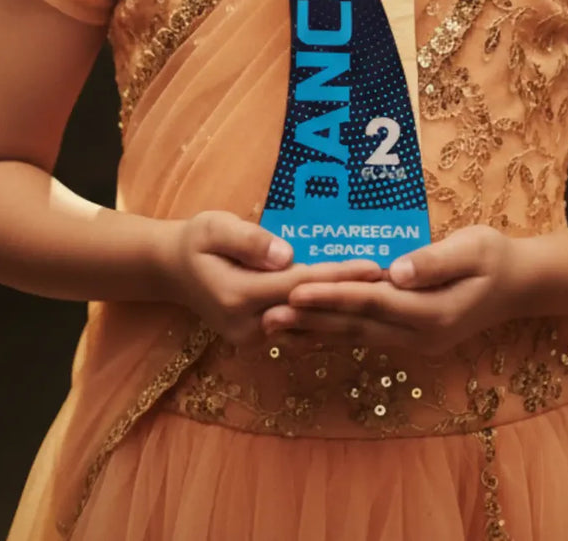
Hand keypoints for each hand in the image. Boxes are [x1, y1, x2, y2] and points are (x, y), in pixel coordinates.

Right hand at [160, 210, 380, 347]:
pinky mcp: (259, 340)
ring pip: (309, 328)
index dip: (338, 276)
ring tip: (387, 299)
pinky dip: (329, 321)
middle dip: (353, 299)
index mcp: (239, 296)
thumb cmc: (196, 240)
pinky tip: (358, 311)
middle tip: (395, 287)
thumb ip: (250, 241)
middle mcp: (248, 326)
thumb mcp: (215, 228)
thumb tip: (286, 255)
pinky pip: (300, 332)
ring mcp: (253, 339)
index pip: (300, 286)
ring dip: (346, 314)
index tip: (373, 267)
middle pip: (311, 312)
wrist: (172, 270)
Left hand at [261, 225, 523, 353]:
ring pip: (356, 338)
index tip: (295, 290)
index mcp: (434, 312)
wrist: (518, 285)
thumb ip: (435, 261)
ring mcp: (415, 342)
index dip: (332, 295)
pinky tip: (305, 336)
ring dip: (313, 334)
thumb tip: (396, 270)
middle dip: (310, 321)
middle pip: (356, 327)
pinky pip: (364, 338)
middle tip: (266, 316)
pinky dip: (332, 337)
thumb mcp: (473, 249)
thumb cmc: (495, 257)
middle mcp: (420, 336)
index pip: (372, 302)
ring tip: (272, 331)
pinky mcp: (409, 338)